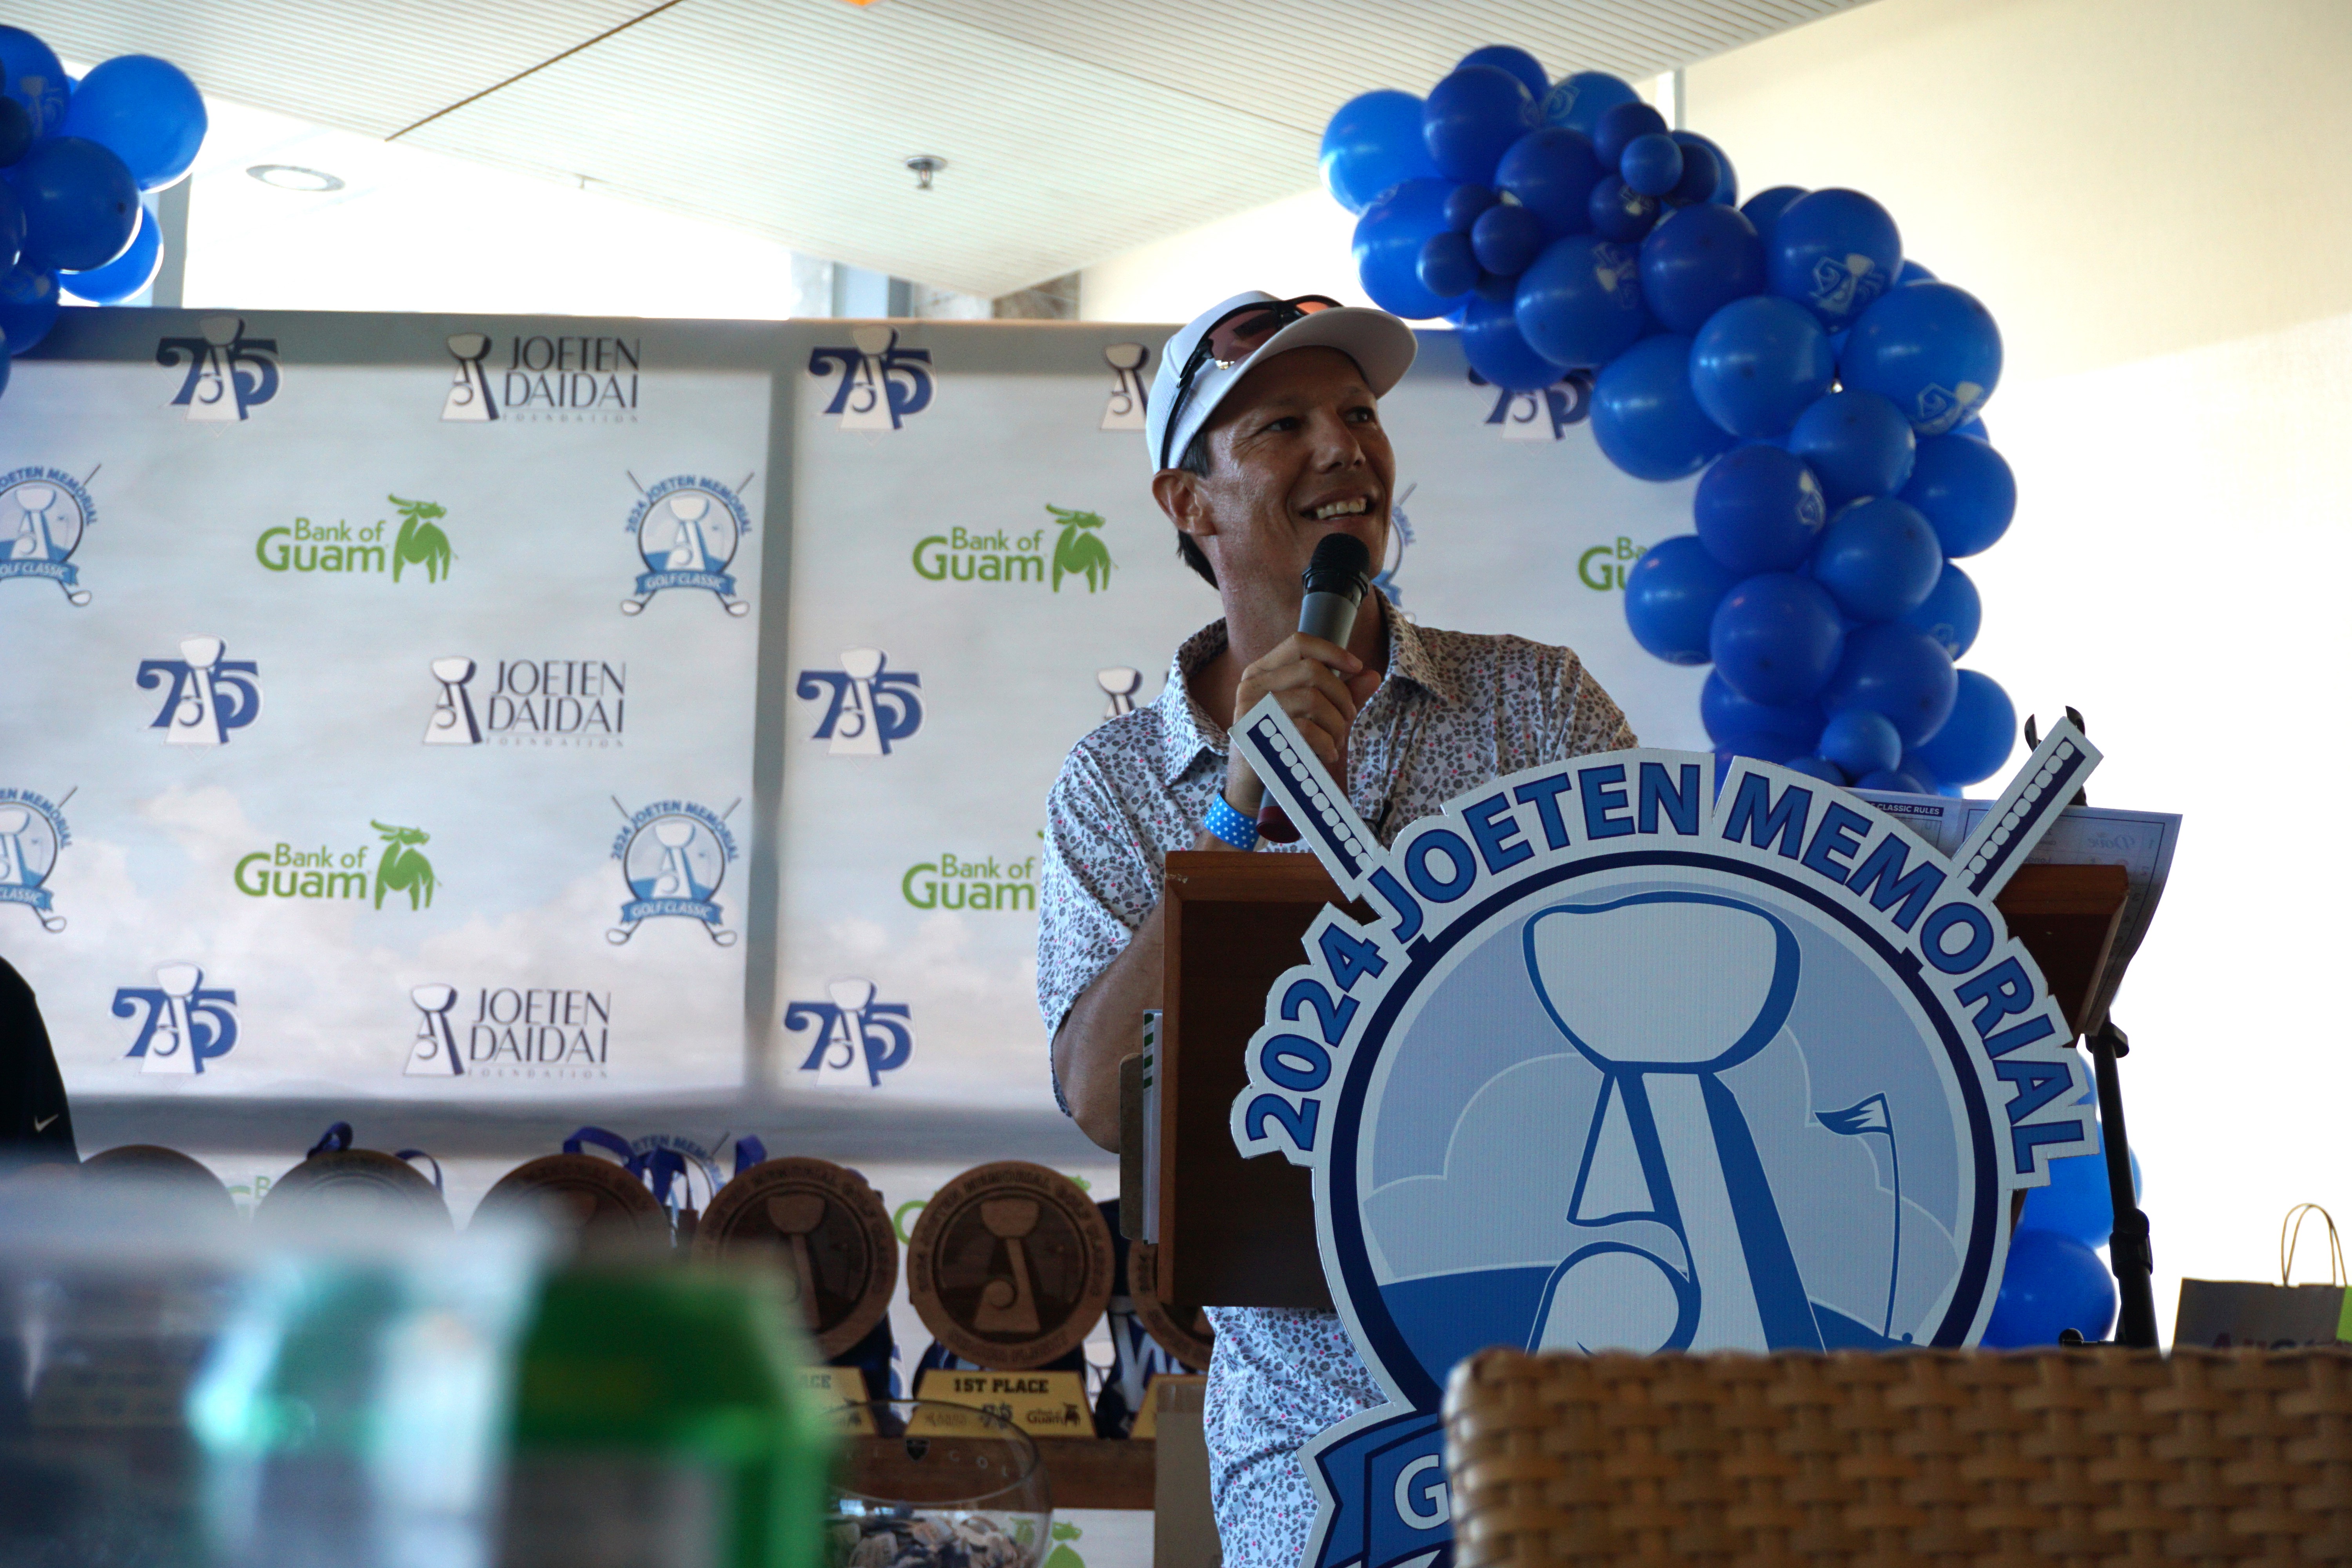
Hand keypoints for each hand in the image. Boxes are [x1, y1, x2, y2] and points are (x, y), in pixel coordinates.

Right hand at [1230, 633, 1378, 775]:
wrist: (1251, 784)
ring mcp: (1251, 707)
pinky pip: (1306, 729)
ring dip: (1337, 724)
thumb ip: (1340, 693)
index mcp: (1263, 671)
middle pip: (1313, 671)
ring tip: (1336, 742)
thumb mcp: (1314, 714)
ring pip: (1313, 699)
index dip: (1332, 651)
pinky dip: (1326, 744)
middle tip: (1348, 719)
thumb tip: (1373, 675)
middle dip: (1342, 696)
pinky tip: (1328, 755)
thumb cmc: (1285, 743)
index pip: (1299, 643)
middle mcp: (1253, 684)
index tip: (1357, 667)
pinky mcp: (1256, 734)